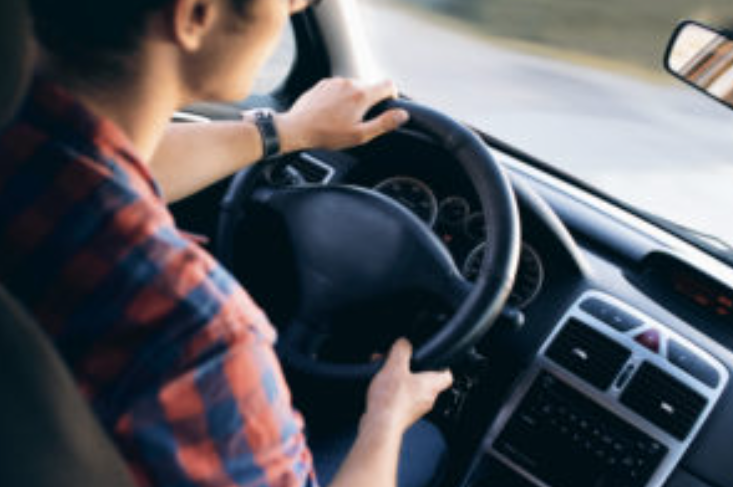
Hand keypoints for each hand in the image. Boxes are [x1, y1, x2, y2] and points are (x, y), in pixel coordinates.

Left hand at [276, 78, 409, 152]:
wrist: (297, 128)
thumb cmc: (327, 134)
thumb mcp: (359, 135)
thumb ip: (384, 123)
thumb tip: (403, 115)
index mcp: (362, 95)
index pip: (388, 85)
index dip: (392, 96)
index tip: (386, 106)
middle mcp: (350, 83)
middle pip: (370, 87)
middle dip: (369, 101)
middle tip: (359, 121)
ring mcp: (335, 82)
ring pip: (354, 87)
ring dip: (353, 99)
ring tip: (342, 118)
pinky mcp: (323, 84)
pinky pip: (338, 88)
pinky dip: (340, 98)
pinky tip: (331, 113)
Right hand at [362, 339, 452, 434]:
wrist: (379, 426)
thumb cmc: (391, 400)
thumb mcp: (394, 365)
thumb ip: (401, 350)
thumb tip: (403, 343)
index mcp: (431, 385)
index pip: (447, 375)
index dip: (442, 365)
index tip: (434, 359)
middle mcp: (427, 398)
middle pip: (426, 380)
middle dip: (411, 369)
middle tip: (399, 362)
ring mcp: (416, 409)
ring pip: (411, 389)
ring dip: (399, 379)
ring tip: (384, 372)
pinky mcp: (403, 416)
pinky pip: (401, 399)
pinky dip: (392, 391)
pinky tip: (379, 387)